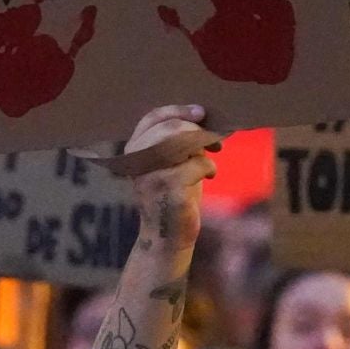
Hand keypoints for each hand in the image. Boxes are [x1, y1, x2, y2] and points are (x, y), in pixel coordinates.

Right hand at [123, 104, 216, 256]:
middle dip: (198, 130)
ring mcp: (152, 175)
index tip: (201, 113)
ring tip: (212, 157)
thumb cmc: (172, 196)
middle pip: (171, 127)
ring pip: (186, 143)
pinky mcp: (170, 189)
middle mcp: (138, 161)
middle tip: (215, 141)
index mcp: (134, 151)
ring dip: (205, 148)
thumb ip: (176, 141)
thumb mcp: (169, 163)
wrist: (167, 237)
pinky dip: (210, 168)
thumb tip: (201, 117)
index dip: (178, 110)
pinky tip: (209, 176)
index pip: (152, 118)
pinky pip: (198, 164)